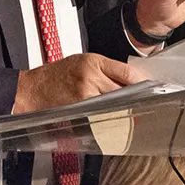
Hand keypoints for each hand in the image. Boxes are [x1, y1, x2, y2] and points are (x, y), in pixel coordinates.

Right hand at [13, 52, 147, 113]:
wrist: (32, 89)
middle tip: (148, 106)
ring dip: (126, 111)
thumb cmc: (55, 75)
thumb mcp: (81, 62)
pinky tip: (116, 122)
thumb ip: (105, 70)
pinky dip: (111, 119)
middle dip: (137, 99)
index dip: (142, 82)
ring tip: (135, 116)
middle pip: (124, 90)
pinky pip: (103, 115)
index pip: (127, 73)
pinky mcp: (80, 108)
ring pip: (116, 104)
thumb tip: (130, 82)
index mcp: (94, 62)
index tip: (152, 88)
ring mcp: (86, 94)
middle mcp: (91, 76)